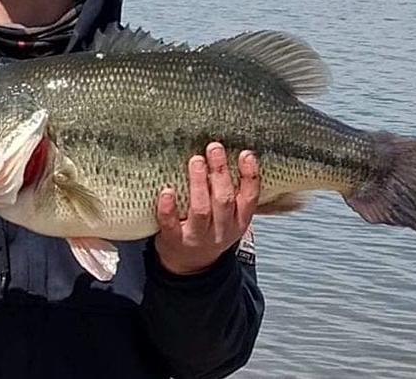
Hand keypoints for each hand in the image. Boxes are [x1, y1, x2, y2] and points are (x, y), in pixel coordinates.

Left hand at [154, 144, 259, 274]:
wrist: (190, 267)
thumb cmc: (209, 231)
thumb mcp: (229, 218)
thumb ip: (231, 194)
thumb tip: (230, 154)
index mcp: (238, 222)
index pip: (249, 199)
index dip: (249, 176)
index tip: (246, 154)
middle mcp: (220, 230)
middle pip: (223, 201)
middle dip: (220, 173)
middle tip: (214, 148)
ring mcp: (197, 236)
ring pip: (201, 210)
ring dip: (198, 184)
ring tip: (195, 160)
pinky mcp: (174, 240)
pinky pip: (171, 223)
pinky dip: (168, 208)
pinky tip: (166, 191)